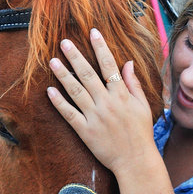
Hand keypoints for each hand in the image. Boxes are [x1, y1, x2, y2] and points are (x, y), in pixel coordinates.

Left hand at [46, 29, 156, 174]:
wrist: (136, 161)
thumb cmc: (141, 133)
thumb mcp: (142, 106)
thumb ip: (133, 84)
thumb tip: (128, 63)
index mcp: (122, 95)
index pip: (109, 65)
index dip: (100, 47)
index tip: (93, 32)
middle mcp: (107, 103)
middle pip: (88, 74)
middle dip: (75, 56)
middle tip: (64, 43)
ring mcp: (95, 117)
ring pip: (76, 91)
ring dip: (63, 75)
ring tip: (53, 61)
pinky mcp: (85, 131)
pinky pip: (69, 114)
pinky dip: (59, 102)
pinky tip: (49, 91)